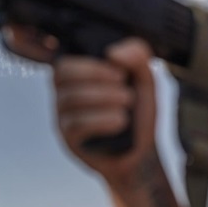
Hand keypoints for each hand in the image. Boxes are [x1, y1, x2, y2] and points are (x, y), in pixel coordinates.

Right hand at [52, 38, 156, 182]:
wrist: (140, 153)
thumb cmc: (136, 114)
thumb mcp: (144, 80)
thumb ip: (136, 56)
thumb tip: (113, 52)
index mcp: (77, 78)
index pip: (64, 62)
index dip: (90, 64)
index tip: (120, 73)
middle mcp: (64, 95)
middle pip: (63, 75)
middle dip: (96, 76)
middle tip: (125, 90)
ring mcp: (63, 118)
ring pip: (71, 98)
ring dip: (104, 97)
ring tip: (127, 104)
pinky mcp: (70, 139)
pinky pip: (76, 124)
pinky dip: (102, 120)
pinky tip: (120, 121)